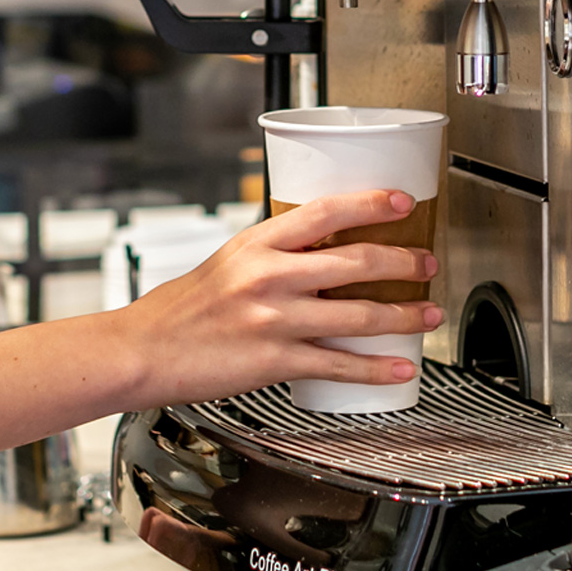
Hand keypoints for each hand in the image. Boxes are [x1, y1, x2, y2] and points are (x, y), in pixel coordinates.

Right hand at [116, 188, 439, 406]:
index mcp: (256, 243)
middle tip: (428, 263)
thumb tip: (319, 252)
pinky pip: (338, 364)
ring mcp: (274, 319)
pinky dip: (376, 368)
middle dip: (404, 263)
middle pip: (355, 262)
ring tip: (429, 315)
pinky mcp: (274, 360)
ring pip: (358, 315)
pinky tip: (400, 368)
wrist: (142, 351)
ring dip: (404, 316)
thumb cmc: (179, 310)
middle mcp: (268, 276)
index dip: (371, 203)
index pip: (326, 211)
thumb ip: (272, 256)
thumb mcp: (226, 262)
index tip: (403, 201)